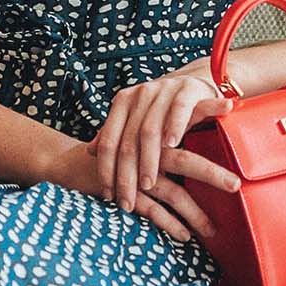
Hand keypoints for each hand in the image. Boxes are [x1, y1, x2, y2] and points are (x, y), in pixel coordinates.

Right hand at [42, 117, 240, 245]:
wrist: (75, 165)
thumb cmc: (119, 151)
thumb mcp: (143, 136)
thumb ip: (170, 133)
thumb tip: (207, 134)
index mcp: (154, 129)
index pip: (185, 114)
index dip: (207, 108)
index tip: (232, 104)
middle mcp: (147, 148)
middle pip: (184, 160)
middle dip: (212, 174)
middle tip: (236, 185)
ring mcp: (136, 172)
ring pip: (172, 191)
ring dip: (195, 213)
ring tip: (213, 229)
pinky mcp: (125, 193)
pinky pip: (152, 211)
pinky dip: (169, 224)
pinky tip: (185, 236)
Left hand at [89, 67, 236, 216]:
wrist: (196, 84)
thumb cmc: (164, 110)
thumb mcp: (138, 120)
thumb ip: (116, 134)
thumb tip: (89, 152)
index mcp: (123, 102)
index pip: (108, 140)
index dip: (106, 170)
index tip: (108, 196)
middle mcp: (140, 95)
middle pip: (127, 140)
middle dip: (126, 175)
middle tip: (127, 202)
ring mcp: (163, 90)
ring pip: (149, 129)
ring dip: (148, 160)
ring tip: (148, 184)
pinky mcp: (187, 89)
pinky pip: (178, 109)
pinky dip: (174, 127)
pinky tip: (172, 147)